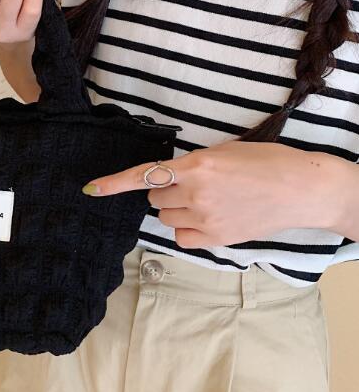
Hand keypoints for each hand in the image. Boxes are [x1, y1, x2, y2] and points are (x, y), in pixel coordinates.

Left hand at [81, 140, 354, 247]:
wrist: (300, 187)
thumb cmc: (264, 162)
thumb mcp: (223, 152)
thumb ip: (191, 165)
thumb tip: (169, 178)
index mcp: (195, 165)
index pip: (145, 175)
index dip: (114, 183)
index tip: (90, 189)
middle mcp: (195, 193)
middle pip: (155, 200)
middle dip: (166, 193)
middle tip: (193, 187)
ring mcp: (205, 218)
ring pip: (166, 218)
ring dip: (176, 210)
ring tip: (207, 202)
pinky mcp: (216, 238)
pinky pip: (182, 237)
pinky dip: (187, 230)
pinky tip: (208, 219)